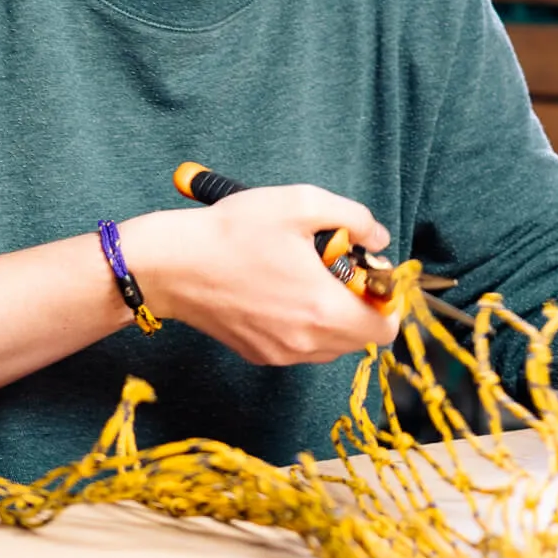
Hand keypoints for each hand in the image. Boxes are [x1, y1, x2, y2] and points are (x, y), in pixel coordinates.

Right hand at [124, 184, 396, 364]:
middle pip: (361, 337)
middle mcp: (306, 342)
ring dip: (331, 315)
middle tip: (333, 265)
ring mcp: (281, 354)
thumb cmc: (233, 232)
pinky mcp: (258, 355)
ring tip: (302, 275)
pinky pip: (300, 345)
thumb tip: (379, 238)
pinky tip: (276, 289)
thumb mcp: (300, 203)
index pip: (386, 328)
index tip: (364, 269)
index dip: (385, 297)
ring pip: (331, 344)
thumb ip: (355, 217)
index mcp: (324, 310)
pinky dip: (302, 323)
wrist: (170, 265)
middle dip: (358, 303)